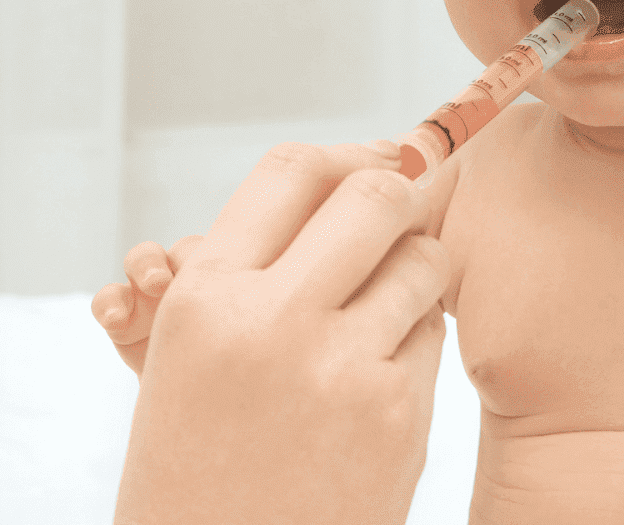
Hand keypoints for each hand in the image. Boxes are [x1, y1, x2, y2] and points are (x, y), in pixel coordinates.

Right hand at [114, 138, 458, 524]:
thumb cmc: (202, 469)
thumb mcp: (194, 359)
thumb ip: (254, 272)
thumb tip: (358, 177)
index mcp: (204, 299)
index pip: (291, 170)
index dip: (348, 153)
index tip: (380, 159)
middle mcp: (269, 320)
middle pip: (374, 193)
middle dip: (402, 192)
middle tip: (406, 212)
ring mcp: (338, 366)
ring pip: (422, 260)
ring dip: (414, 273)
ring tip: (384, 311)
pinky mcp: (395, 414)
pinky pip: (429, 335)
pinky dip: (414, 344)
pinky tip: (377, 383)